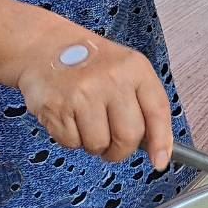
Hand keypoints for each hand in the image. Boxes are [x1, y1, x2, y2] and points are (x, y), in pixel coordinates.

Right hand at [14, 34, 174, 169]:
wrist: (46, 47)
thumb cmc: (92, 62)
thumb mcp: (126, 68)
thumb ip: (143, 102)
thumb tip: (157, 146)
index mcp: (135, 68)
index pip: (157, 110)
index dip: (161, 140)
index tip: (160, 160)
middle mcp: (112, 80)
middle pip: (128, 137)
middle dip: (120, 151)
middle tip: (113, 146)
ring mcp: (83, 94)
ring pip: (98, 144)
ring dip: (94, 144)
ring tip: (87, 122)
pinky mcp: (57, 108)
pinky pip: (71, 143)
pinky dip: (72, 139)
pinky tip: (70, 117)